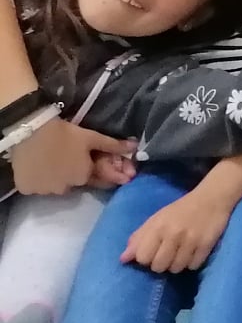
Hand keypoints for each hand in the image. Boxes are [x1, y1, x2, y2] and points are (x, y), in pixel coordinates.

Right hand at [7, 118, 133, 196]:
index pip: (95, 180)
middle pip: (72, 183)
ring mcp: (44, 191)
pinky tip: (37, 166)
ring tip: (51, 160)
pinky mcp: (26, 189)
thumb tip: (135, 147)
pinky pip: (35, 187)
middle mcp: (64, 189)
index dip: (95, 171)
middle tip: (68, 157)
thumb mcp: (91, 138)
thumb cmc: (64, 134)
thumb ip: (113, 146)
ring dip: (55, 178)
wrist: (30, 131)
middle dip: (74, 173)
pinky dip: (37, 180)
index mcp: (83, 178)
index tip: (90, 162)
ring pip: (53, 186)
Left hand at [122, 185, 235, 272]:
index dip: (146, 258)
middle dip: (161, 263)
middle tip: (168, 254)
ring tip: (181, 254)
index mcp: (158, 226)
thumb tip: (123, 259)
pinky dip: (192, 262)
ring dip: (177, 264)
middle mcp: (173, 234)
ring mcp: (191, 240)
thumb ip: (139, 238)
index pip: (143, 258)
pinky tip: (193, 253)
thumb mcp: (157, 219)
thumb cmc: (181, 210)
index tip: (153, 252)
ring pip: (176, 268)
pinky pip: (193, 266)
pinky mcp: (207, 244)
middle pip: (158, 267)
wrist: (212, 197)